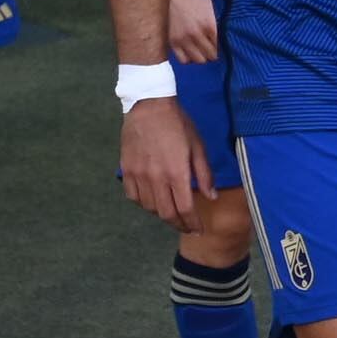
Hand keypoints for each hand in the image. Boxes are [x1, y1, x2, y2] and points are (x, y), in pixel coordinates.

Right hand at [118, 97, 212, 227]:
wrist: (149, 107)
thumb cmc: (179, 125)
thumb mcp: (199, 147)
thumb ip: (204, 174)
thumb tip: (210, 196)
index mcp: (177, 173)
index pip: (185, 208)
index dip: (192, 223)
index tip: (199, 230)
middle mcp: (156, 178)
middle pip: (165, 213)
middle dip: (178, 224)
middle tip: (187, 227)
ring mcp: (138, 175)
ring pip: (148, 207)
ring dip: (162, 214)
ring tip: (173, 213)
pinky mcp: (126, 170)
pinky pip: (133, 196)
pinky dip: (144, 203)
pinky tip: (153, 201)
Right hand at [168, 0, 221, 61]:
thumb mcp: (210, 4)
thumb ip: (215, 20)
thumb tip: (223, 30)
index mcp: (210, 25)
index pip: (221, 47)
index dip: (223, 48)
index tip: (222, 46)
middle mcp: (196, 35)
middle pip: (210, 56)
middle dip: (213, 54)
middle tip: (212, 49)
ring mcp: (182, 39)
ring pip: (197, 60)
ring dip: (201, 56)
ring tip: (201, 50)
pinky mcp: (171, 41)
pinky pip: (182, 59)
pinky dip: (187, 57)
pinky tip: (190, 50)